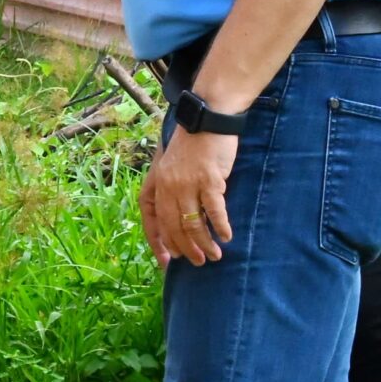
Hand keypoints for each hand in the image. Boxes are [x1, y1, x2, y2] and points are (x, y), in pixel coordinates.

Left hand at [138, 127, 237, 264]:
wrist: (208, 119)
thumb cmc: (193, 145)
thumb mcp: (173, 167)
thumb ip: (172, 190)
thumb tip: (178, 219)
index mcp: (158, 184)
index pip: (153, 221)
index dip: (159, 243)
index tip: (168, 262)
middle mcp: (169, 187)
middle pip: (173, 227)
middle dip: (185, 248)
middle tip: (197, 262)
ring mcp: (188, 184)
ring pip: (193, 223)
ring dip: (204, 243)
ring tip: (214, 255)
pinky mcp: (209, 180)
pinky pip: (214, 211)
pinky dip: (221, 226)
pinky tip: (227, 237)